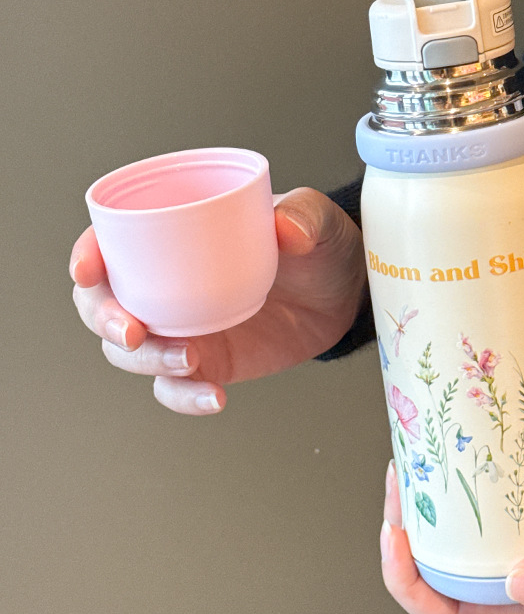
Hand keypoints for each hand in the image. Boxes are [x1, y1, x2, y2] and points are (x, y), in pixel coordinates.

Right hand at [71, 187, 366, 413]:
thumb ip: (305, 217)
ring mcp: (185, 327)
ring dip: (147, 361)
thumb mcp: (317, 221)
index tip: (88, 270)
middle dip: (103, 320)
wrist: (344, 294)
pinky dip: (185, 396)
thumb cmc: (318, 246)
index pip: (113, 242)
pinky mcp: (209, 361)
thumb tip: (288, 229)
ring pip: (131, 352)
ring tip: (191, 359)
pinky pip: (177, 387)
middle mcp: (168, 285)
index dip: (88, 254)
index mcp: (178, 238)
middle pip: (104, 304)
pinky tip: (213, 396)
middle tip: (133, 330)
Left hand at [380, 461, 523, 613]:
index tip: (396, 535)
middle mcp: (518, 580)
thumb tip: (517, 582)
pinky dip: (461, 481)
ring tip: (418, 458)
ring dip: (430, 501)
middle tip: (402, 476)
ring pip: (457, 534)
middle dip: (408, 530)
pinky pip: (484, 504)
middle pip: (440, 569)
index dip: (409, 583)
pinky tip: (456, 449)